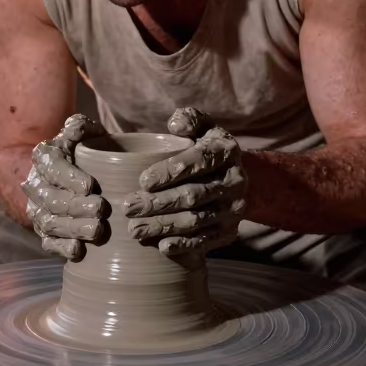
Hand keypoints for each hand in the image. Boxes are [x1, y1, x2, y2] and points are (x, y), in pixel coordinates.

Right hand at [20, 114, 106, 260]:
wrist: (65, 172)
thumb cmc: (82, 151)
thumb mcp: (82, 133)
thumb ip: (80, 127)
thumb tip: (75, 126)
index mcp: (43, 156)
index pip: (51, 166)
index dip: (69, 177)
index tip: (91, 186)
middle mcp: (35, 184)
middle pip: (51, 199)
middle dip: (76, 206)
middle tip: (101, 209)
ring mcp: (37, 209)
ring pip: (49, 222)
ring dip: (73, 228)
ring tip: (97, 230)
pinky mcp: (44, 230)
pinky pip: (48, 242)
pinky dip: (61, 248)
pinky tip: (78, 250)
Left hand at [123, 108, 247, 256]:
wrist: (235, 177)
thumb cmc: (207, 147)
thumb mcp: (203, 127)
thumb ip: (189, 119)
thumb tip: (175, 124)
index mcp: (227, 151)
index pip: (200, 160)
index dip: (171, 172)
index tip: (143, 180)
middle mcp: (235, 181)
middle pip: (193, 195)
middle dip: (159, 203)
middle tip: (129, 207)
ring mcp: (234, 209)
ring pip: (196, 220)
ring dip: (164, 226)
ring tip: (135, 228)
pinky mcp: (230, 231)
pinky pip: (206, 240)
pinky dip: (184, 245)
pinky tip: (162, 246)